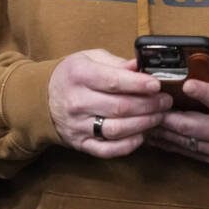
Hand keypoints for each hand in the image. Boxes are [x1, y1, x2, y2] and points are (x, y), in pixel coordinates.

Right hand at [48, 49, 171, 157]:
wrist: (43, 98)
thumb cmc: (74, 75)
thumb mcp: (91, 58)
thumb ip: (117, 63)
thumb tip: (141, 66)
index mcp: (80, 75)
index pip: (114, 81)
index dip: (139, 84)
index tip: (157, 85)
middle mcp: (77, 101)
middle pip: (120, 107)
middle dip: (149, 105)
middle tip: (165, 101)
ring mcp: (77, 125)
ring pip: (116, 129)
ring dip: (143, 124)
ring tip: (159, 116)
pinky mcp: (80, 143)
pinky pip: (106, 150)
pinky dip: (127, 146)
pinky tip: (142, 136)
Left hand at [149, 53, 208, 167]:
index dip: (200, 91)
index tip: (185, 83)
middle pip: (189, 125)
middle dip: (165, 115)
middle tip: (147, 104)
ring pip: (184, 142)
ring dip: (162, 132)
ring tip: (143, 120)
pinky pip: (189, 152)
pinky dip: (171, 144)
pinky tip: (157, 136)